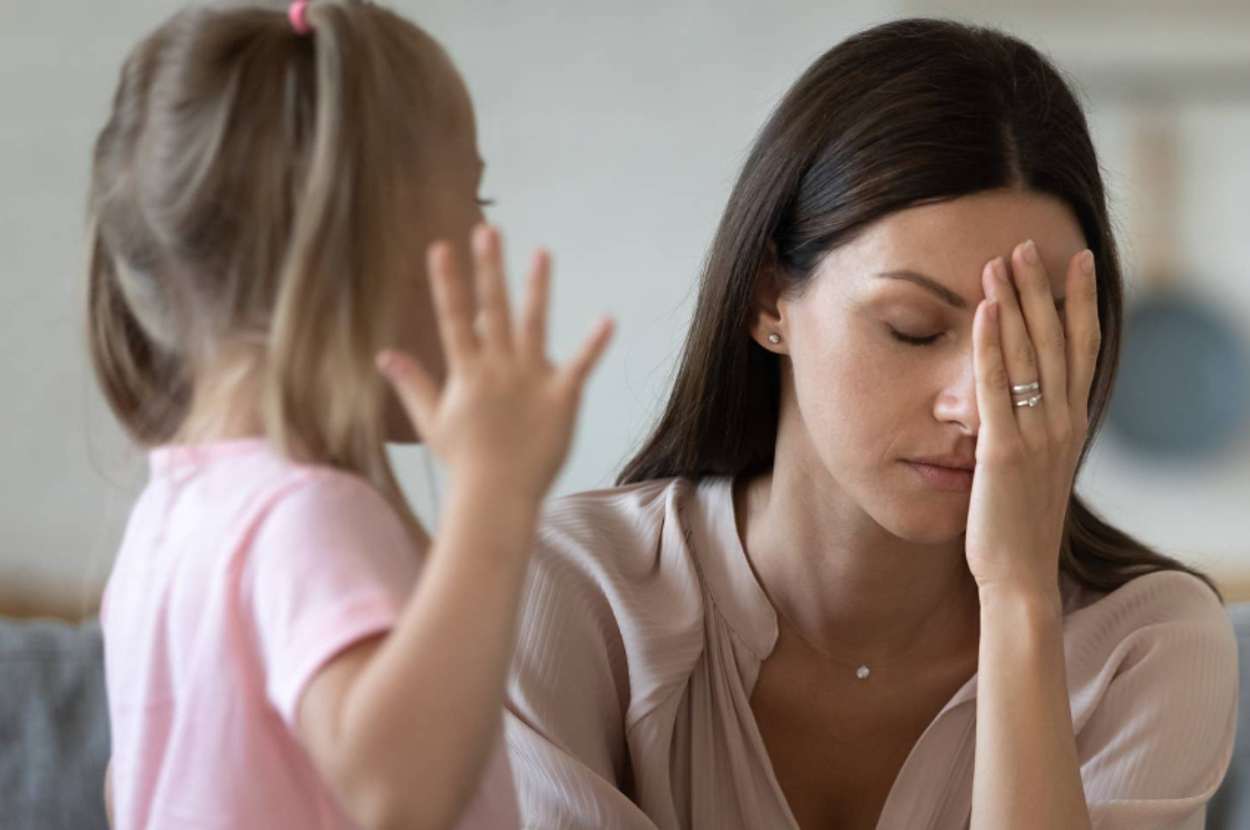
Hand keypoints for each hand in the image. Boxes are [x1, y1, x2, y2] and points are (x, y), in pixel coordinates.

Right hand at [377, 224, 613, 502]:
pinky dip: (594, 344)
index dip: (448, 282)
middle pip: (493, 311)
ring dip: (536, 289)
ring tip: (541, 254)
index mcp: (467, 373)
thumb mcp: (431, 421)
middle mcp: (498, 369)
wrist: (497, 498)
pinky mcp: (561, 398)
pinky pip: (579, 366)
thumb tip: (384, 355)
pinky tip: (607, 319)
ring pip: (534, 326)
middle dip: (490, 270)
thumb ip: (412, 383)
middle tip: (489, 230)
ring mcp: (530, 381)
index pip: (454, 318)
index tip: (442, 246)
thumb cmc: (465, 463)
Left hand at [964, 240, 1100, 597]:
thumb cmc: (1020, 526)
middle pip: (1056, 340)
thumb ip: (1037, 433)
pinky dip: (989, 346)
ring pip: (1028, 355)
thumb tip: (1029, 403)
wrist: (1019, 576)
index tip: (1076, 263)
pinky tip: (981, 311)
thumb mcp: (1038, 470)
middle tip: (1028, 245)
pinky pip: (995, 387)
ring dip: (1013, 304)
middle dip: (1041, 289)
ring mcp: (1035, 436)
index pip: (1082, 350)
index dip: (1080, 304)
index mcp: (1071, 425)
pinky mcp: (1002, 451)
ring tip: (999, 261)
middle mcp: (1061, 423)